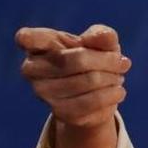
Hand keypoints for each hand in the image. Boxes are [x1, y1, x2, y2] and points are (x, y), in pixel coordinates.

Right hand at [17, 24, 131, 129]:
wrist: (97, 93)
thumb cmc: (95, 57)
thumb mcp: (102, 42)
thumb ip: (102, 35)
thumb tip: (96, 37)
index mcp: (40, 45)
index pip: (27, 39)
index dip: (27, 38)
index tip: (25, 38)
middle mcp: (34, 69)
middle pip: (77, 59)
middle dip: (108, 60)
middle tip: (122, 62)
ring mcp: (44, 93)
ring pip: (89, 81)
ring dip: (113, 78)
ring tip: (118, 77)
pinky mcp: (60, 112)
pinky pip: (94, 101)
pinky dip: (113, 94)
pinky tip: (117, 91)